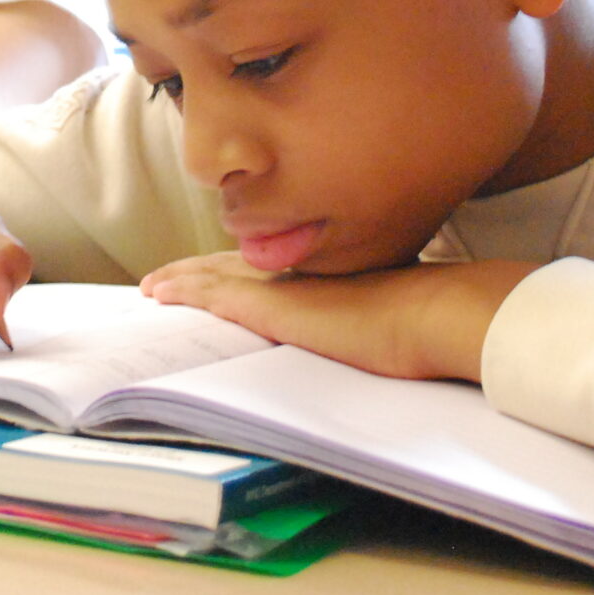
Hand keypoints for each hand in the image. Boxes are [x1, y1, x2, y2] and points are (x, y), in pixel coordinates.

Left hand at [139, 253, 540, 382]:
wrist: (439, 313)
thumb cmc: (434, 319)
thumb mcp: (399, 310)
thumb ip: (379, 313)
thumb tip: (388, 328)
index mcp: (329, 271)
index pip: (273, 269)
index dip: (242, 269)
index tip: (217, 274)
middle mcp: (302, 269)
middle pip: (237, 265)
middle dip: (201, 272)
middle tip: (166, 279)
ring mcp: (285, 284)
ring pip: (217, 276)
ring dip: (183, 279)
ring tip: (153, 287)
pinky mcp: (272, 305)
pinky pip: (213, 295)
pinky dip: (183, 292)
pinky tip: (160, 294)